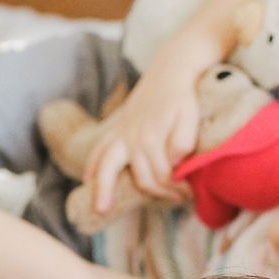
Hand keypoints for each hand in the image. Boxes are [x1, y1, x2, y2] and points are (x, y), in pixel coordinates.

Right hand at [83, 69, 199, 212]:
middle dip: (160, 193)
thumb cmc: (184, 96)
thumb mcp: (190, 117)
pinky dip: (92, 167)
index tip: (189, 194)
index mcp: (151, 138)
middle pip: (142, 179)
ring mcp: (122, 134)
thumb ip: (182, 143)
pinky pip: (99, 150)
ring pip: (108, 168)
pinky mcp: (117, 129)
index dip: (176, 189)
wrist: (171, 70)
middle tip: (178, 199)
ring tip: (101, 208)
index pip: (162, 177)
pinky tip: (88, 181)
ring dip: (104, 189)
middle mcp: (132, 139)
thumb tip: (172, 165)